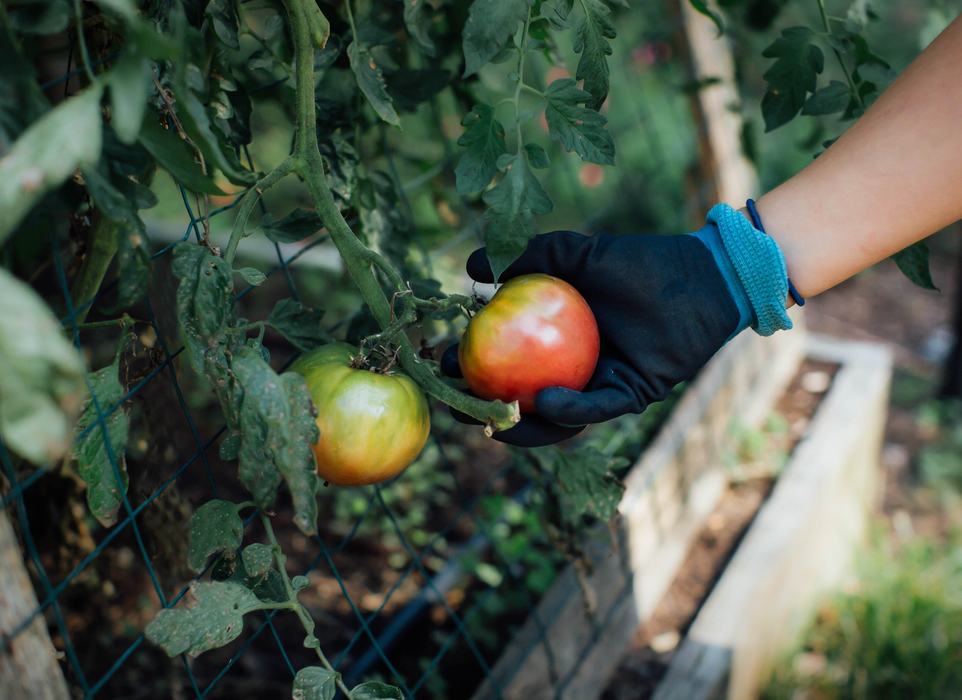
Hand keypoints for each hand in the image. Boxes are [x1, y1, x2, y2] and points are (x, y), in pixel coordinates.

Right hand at [442, 226, 746, 445]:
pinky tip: (544, 401)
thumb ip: (527, 256)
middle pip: (522, 400)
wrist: (697, 274)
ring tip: (491, 421)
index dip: (472, 368)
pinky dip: (570, 409)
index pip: (506, 363)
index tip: (441, 361)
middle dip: (485, 410)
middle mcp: (575, 370)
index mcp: (557, 344)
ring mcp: (602, 385)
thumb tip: (471, 270)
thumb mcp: (574, 254)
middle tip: (455, 403)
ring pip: (557, 419)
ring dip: (523, 427)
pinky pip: (597, 408)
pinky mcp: (633, 394)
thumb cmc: (637, 261)